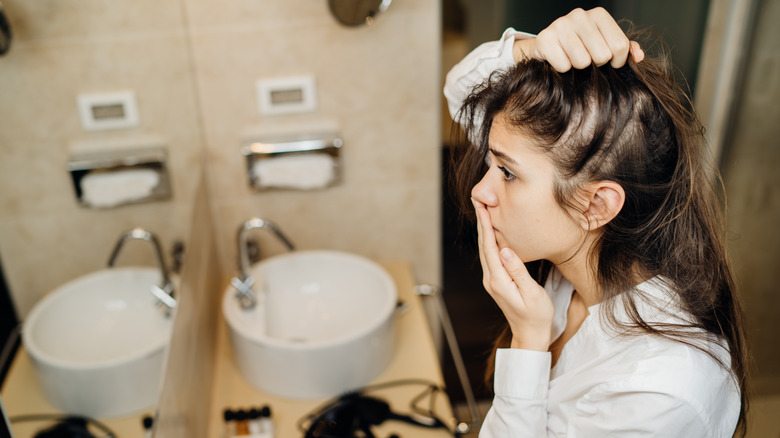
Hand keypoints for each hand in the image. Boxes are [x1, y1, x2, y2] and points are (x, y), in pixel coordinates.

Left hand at [472, 199, 553, 350]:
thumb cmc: (536, 316)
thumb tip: (506, 250)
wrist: (530, 335)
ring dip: (483, 231)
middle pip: (483, 246)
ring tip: (483, 211)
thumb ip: (518, 272)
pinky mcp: (496, 282)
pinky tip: (492, 233)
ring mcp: (492, 281)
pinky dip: (489, 241)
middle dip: (481, 223)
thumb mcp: (532, 294)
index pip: (490, 247)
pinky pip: (490, 257)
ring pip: (485, 251)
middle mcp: (491, 280)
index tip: (483, 207)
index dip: (486, 226)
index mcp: (498, 280)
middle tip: (479, 201)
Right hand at [513, 7, 644, 71]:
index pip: (620, 46)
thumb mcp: (606, 44)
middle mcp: (579, 15)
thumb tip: (639, 57)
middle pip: (602, 56)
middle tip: (587, 59)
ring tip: (573, 58)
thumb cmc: (581, 46)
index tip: (610, 62)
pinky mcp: (545, 40)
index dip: (617, 62)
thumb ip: (626, 49)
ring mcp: (560, 26)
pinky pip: (564, 66)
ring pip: (582, 62)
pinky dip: (562, 69)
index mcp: (598, 14)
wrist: (547, 46)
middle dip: (596, 64)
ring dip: (578, 67)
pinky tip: (560, 59)